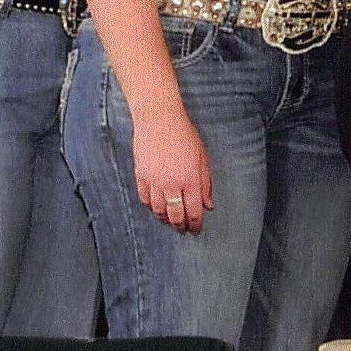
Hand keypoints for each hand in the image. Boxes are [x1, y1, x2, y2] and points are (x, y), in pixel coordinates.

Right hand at [135, 108, 215, 233]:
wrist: (159, 119)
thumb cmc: (184, 134)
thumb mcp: (203, 157)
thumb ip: (206, 184)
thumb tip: (209, 204)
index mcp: (190, 180)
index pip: (194, 212)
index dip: (196, 224)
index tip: (197, 229)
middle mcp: (172, 184)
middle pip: (176, 216)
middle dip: (181, 226)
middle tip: (184, 230)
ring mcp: (154, 182)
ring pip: (158, 211)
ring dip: (165, 220)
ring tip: (170, 222)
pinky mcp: (141, 176)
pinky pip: (145, 200)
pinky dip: (151, 208)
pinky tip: (156, 208)